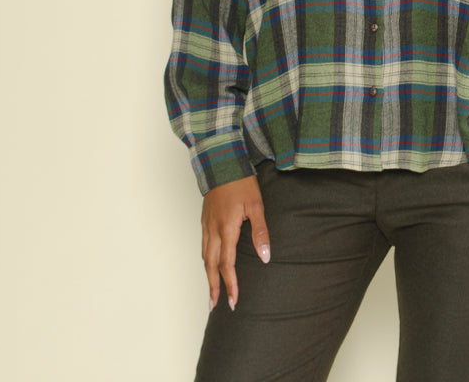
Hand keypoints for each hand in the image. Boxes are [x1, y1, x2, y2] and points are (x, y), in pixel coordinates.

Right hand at [201, 174, 269, 311]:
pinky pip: (203, 246)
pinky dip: (205, 261)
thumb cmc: (241, 182)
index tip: (233, 301)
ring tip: (211, 292)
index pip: (227, 265)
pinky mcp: (204, 219)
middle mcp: (212, 230)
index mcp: (226, 229)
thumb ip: (260, 232)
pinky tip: (209, 265)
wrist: (222, 162)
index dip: (230, 285)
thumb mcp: (256, 206)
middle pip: (210, 266)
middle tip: (214, 306)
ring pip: (204, 257)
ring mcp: (206, 225)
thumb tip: (264, 257)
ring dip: (207, 276)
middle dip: (213, 288)